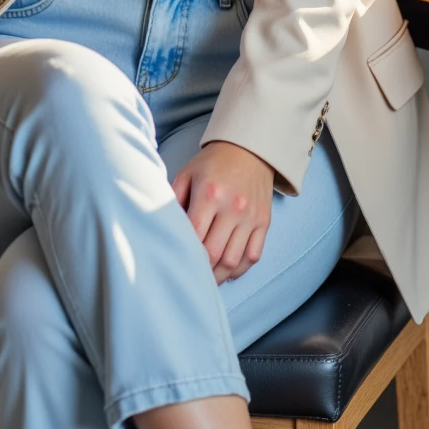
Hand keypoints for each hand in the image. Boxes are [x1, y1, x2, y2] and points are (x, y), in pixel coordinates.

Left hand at [172, 142, 273, 283]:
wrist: (250, 148)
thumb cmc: (213, 163)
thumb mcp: (187, 174)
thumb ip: (174, 200)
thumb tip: (163, 228)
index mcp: (210, 194)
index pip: (194, 236)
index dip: (184, 253)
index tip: (176, 262)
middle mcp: (233, 207)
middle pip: (214, 253)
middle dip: (200, 271)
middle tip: (190, 277)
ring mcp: (251, 216)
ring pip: (234, 260)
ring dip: (219, 276)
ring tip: (207, 279)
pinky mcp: (264, 222)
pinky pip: (253, 256)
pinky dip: (239, 269)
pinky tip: (228, 271)